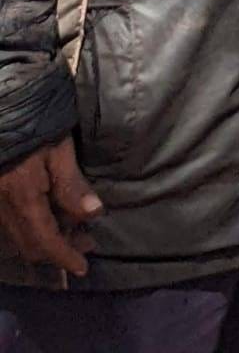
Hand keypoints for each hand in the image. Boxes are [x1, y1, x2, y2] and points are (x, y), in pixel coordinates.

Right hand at [0, 138, 101, 277]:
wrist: (4, 107)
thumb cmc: (36, 124)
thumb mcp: (60, 150)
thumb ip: (72, 185)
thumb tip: (93, 215)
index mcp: (23, 199)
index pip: (45, 242)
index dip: (64, 257)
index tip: (82, 267)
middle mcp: (4, 208)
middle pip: (31, 245)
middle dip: (59, 250)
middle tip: (87, 243)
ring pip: (21, 236)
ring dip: (47, 239)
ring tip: (76, 229)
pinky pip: (14, 223)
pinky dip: (35, 226)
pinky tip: (53, 214)